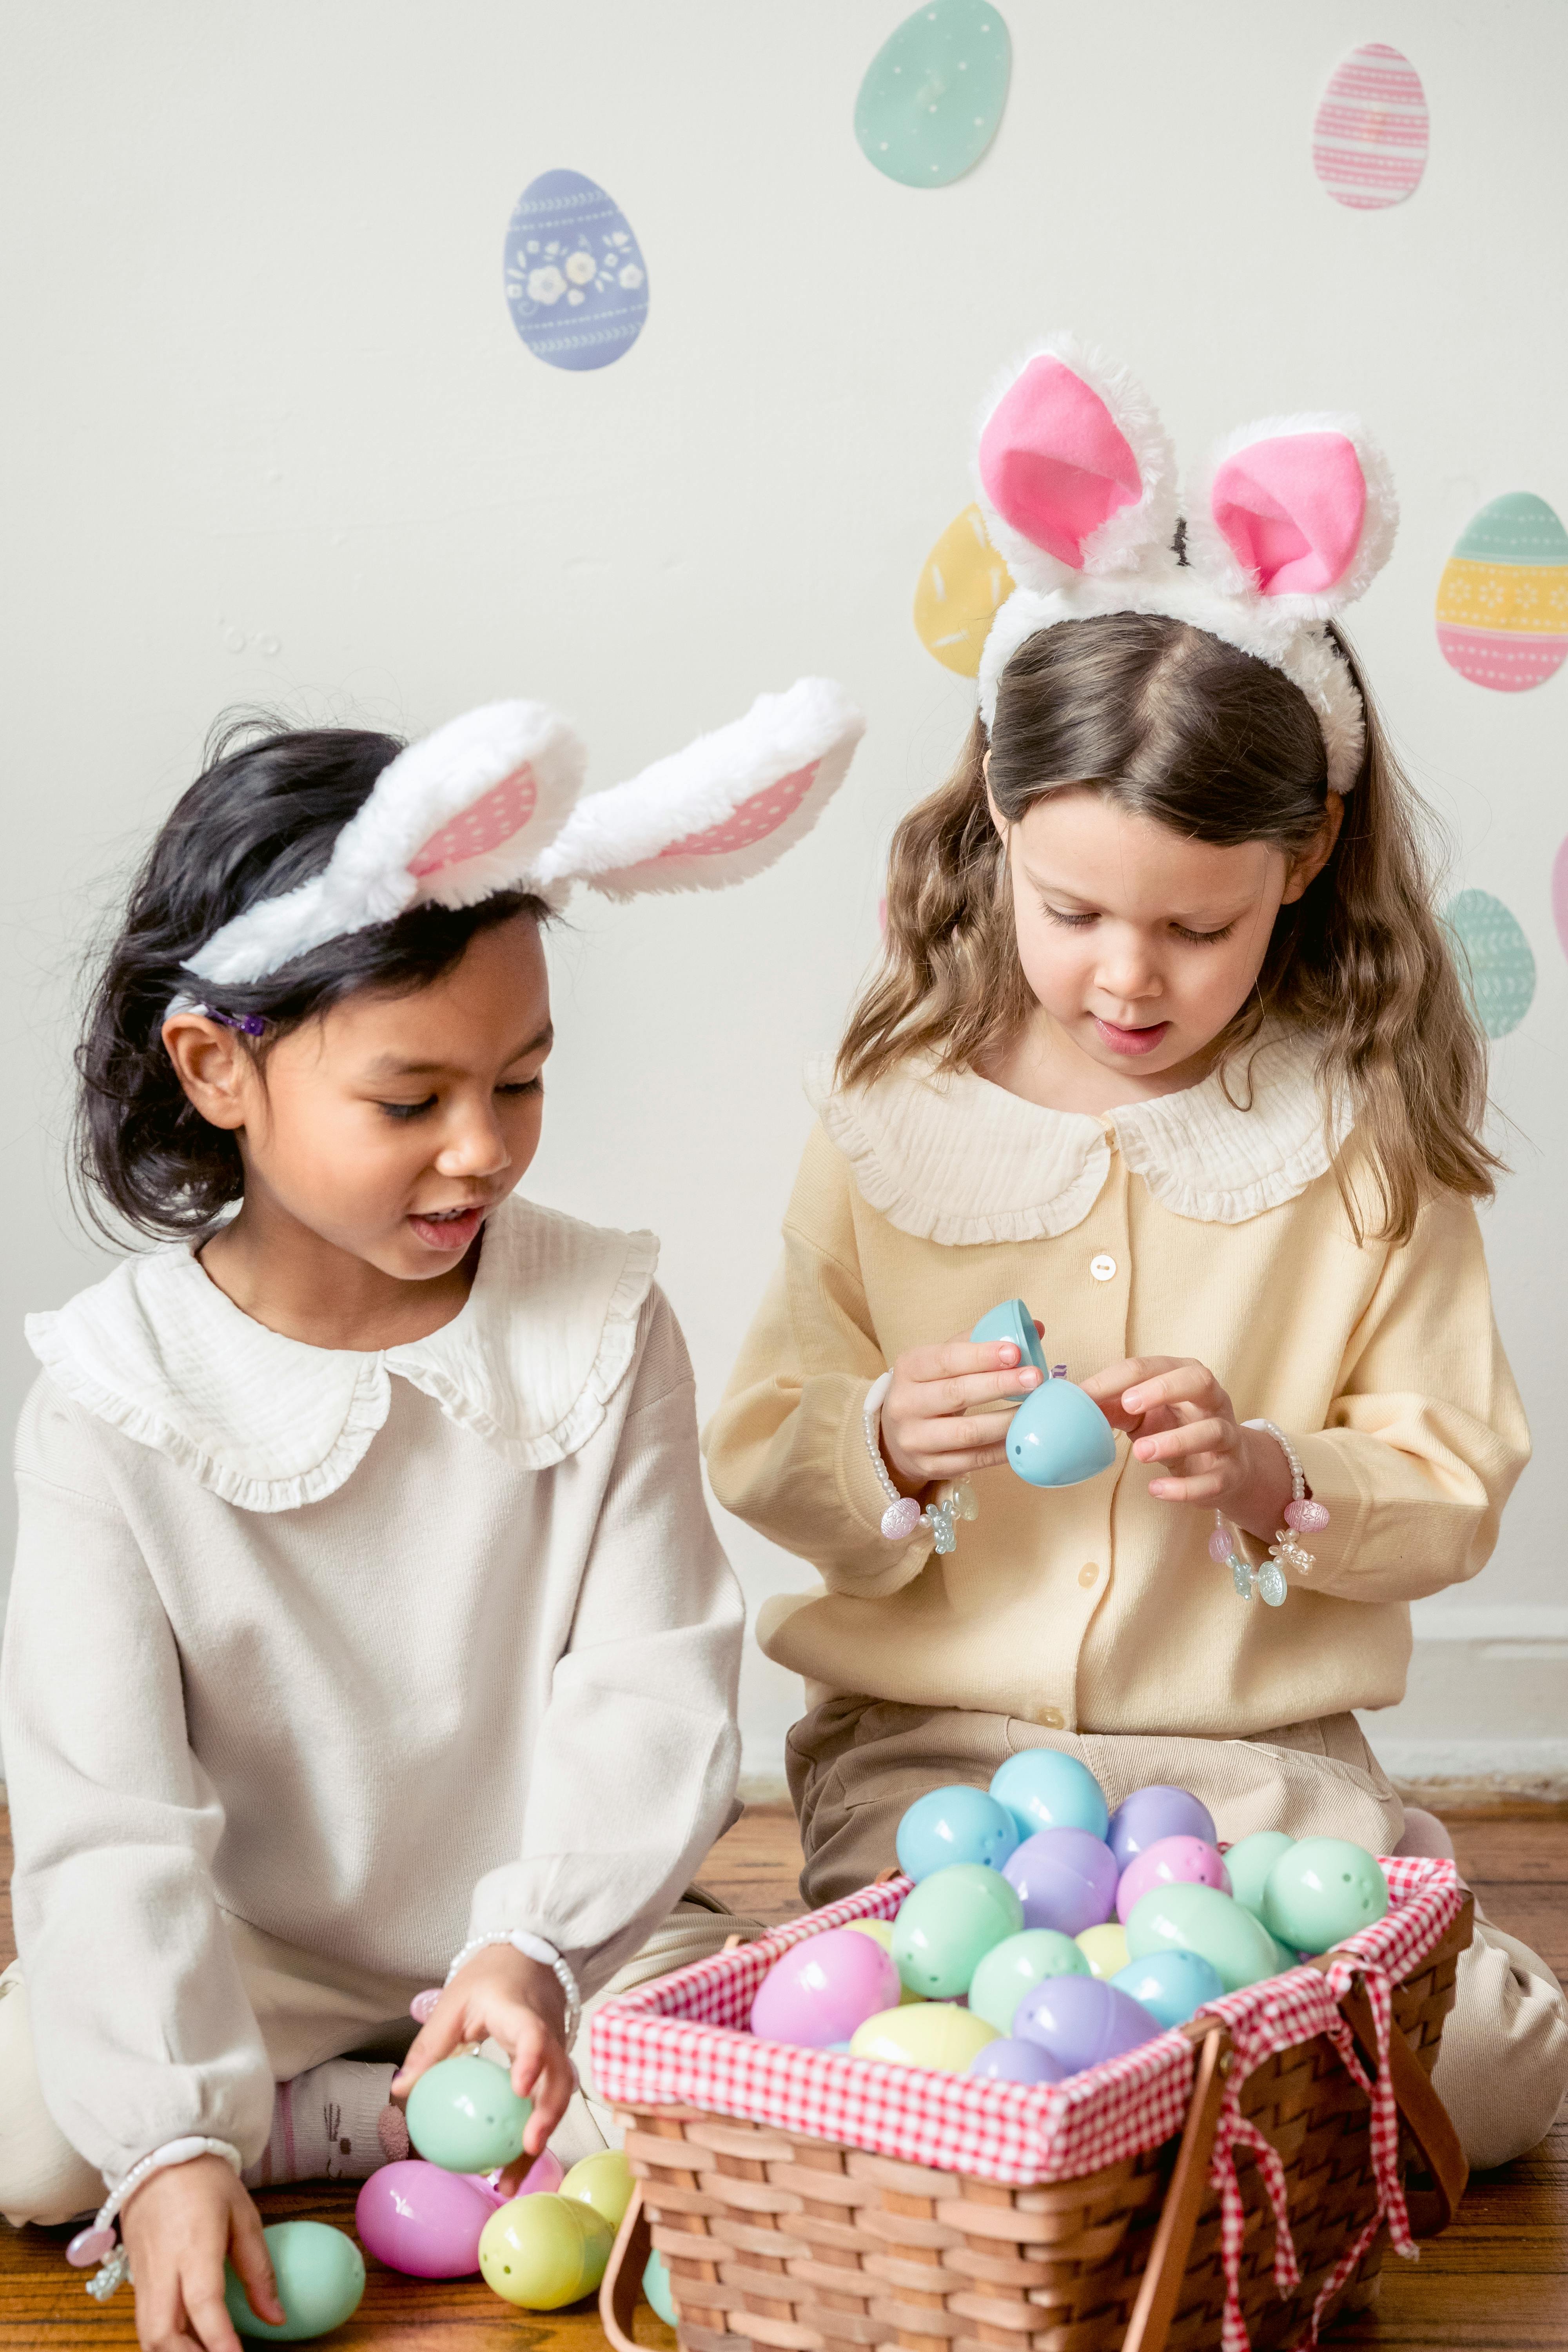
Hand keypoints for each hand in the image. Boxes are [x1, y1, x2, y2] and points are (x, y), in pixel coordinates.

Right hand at [120, 2153, 279, 2351]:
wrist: (159, 2154)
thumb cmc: (206, 2181)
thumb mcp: (243, 2215)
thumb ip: (259, 2269)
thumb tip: (276, 2317)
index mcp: (195, 2245)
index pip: (204, 2303)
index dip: (219, 2340)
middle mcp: (162, 2267)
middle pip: (161, 2333)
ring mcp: (143, 2275)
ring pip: (147, 2334)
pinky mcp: (134, 2278)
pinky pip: (144, 2321)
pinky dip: (163, 2340)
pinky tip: (186, 2343)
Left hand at [391, 1945, 573, 2171]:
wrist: (529, 1956)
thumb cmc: (489, 1978)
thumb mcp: (454, 2002)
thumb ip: (431, 2044)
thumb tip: (399, 2090)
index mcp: (521, 2013)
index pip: (533, 2036)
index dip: (531, 2060)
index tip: (520, 2088)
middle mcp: (547, 2035)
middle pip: (559, 2076)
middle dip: (548, 2114)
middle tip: (528, 2147)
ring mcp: (556, 2052)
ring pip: (558, 2097)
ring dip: (539, 2138)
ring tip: (509, 2179)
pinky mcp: (553, 2067)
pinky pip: (548, 2102)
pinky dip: (532, 2136)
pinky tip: (511, 2166)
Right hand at [879, 1330, 1044, 1488]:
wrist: (896, 1434)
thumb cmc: (930, 1388)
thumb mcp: (942, 1361)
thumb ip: (982, 1342)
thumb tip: (1035, 1329)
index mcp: (909, 1368)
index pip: (946, 1359)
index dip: (981, 1356)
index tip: (1015, 1352)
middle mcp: (905, 1404)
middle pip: (957, 1394)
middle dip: (1000, 1384)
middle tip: (1035, 1378)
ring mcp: (915, 1439)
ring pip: (968, 1432)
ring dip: (1006, 1421)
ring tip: (1035, 1409)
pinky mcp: (930, 1466)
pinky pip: (974, 1460)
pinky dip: (1002, 1449)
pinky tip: (1023, 1436)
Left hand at [1081, 1356, 1291, 1540]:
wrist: (1225, 1467)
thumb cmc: (1177, 1430)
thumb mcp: (1144, 1413)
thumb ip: (1113, 1406)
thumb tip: (1074, 1402)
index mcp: (1187, 1376)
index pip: (1155, 1366)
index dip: (1119, 1378)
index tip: (1087, 1393)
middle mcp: (1213, 1401)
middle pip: (1199, 1381)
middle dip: (1163, 1389)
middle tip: (1128, 1404)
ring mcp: (1227, 1436)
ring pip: (1212, 1431)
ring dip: (1174, 1441)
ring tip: (1140, 1453)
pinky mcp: (1231, 1472)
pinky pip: (1214, 1479)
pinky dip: (1185, 1486)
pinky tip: (1157, 1489)